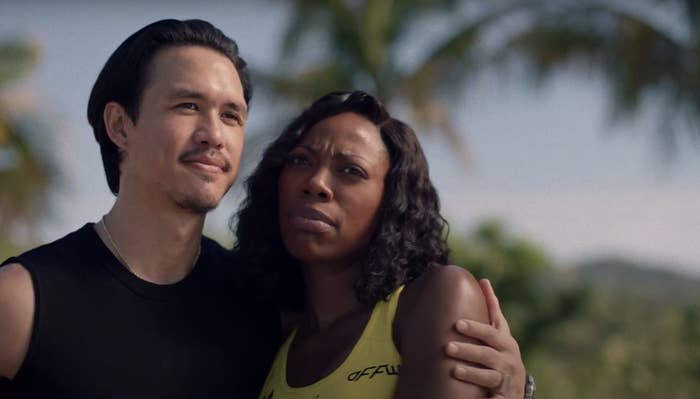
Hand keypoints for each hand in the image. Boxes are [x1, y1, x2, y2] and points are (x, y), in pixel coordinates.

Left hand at [445, 279, 525, 398]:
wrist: (516, 387)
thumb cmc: (502, 352)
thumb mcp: (499, 332)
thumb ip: (492, 309)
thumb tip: (483, 280)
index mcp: (504, 340)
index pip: (491, 330)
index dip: (475, 327)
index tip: (457, 323)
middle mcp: (508, 357)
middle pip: (487, 352)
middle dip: (469, 349)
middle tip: (448, 347)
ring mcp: (506, 376)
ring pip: (488, 374)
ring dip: (471, 371)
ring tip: (454, 370)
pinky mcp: (504, 393)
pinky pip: (492, 393)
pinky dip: (482, 393)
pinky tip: (464, 386)